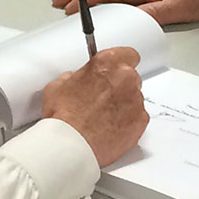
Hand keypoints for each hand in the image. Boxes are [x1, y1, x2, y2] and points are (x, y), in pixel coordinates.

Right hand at [42, 46, 148, 166]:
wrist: (71, 145)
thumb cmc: (64, 117)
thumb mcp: (57, 85)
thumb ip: (74, 76)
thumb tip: (76, 79)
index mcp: (107, 63)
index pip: (127, 53)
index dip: (120, 62)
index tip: (114, 69)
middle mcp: (126, 78)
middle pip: (130, 77)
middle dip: (118, 85)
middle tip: (101, 97)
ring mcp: (136, 101)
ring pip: (134, 98)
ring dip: (123, 104)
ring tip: (103, 116)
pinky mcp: (140, 122)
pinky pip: (137, 117)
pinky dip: (127, 121)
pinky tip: (110, 127)